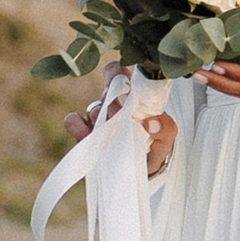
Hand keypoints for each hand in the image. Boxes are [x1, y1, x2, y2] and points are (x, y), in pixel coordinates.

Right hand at [61, 83, 176, 175]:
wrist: (141, 170)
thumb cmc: (155, 145)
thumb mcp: (166, 137)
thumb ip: (166, 128)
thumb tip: (152, 122)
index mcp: (134, 95)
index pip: (123, 70)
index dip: (121, 73)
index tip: (128, 85)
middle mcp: (114, 101)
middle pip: (109, 85)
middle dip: (115, 93)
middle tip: (122, 107)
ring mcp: (98, 116)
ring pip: (95, 106)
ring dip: (102, 115)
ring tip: (112, 128)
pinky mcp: (83, 133)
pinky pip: (73, 121)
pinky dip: (77, 124)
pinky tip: (86, 132)